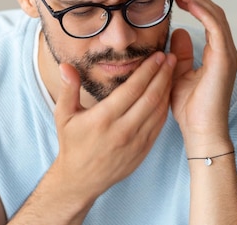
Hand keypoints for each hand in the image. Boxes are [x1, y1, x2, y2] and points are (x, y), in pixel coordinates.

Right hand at [52, 51, 175, 203]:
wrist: (81, 180)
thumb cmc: (72, 144)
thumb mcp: (64, 116)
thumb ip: (68, 89)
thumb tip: (65, 66)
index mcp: (103, 119)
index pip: (132, 89)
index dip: (147, 70)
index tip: (157, 56)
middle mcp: (122, 130)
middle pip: (150, 97)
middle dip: (162, 74)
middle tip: (170, 57)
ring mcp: (135, 141)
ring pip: (158, 110)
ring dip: (167, 88)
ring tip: (172, 70)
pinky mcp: (144, 150)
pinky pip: (159, 124)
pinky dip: (165, 106)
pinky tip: (167, 93)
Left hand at [170, 0, 236, 153]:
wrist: (201, 132)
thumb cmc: (191, 109)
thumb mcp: (179, 74)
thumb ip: (180, 53)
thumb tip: (177, 31)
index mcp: (217, 54)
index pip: (209, 21)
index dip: (194, 4)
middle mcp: (226, 51)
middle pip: (215, 14)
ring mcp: (227, 55)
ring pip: (216, 17)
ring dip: (198, 0)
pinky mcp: (224, 59)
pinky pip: (216, 28)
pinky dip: (203, 12)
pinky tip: (188, 3)